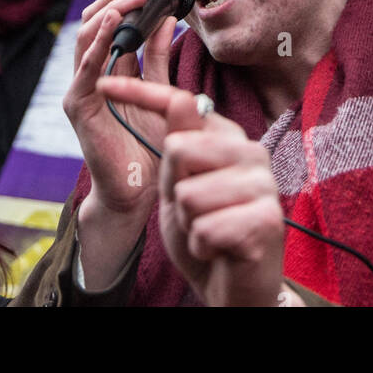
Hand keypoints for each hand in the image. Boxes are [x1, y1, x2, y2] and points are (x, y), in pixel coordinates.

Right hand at [63, 0, 176, 286]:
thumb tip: (168, 18)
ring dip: (111, 11)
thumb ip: (158, 56)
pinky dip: (97, 43)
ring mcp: (81, 87)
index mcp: (109, 64)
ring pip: (86, 35)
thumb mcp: (159, 89)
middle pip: (97, 19)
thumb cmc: (149, 145)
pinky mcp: (78, 107)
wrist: (139, 192)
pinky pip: (85, 69)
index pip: (114, 17)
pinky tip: (113, 25)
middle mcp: (90, 71)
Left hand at [98, 78, 288, 307]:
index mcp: (226, 137)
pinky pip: (206, 227)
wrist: (234, 288)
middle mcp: (249, 150)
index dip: (139, 92)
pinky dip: (202, 246)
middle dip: (174, 190)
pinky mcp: (267, 218)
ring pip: (189, 193)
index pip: (180, 102)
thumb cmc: (204, 234)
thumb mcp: (177, 189)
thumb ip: (178, 149)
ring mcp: (263, 182)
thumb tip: (178, 99)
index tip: (104, 84)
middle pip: (178, 146)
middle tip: (195, 212)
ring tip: (208, 232)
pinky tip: (219, 249)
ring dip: (189, 224)